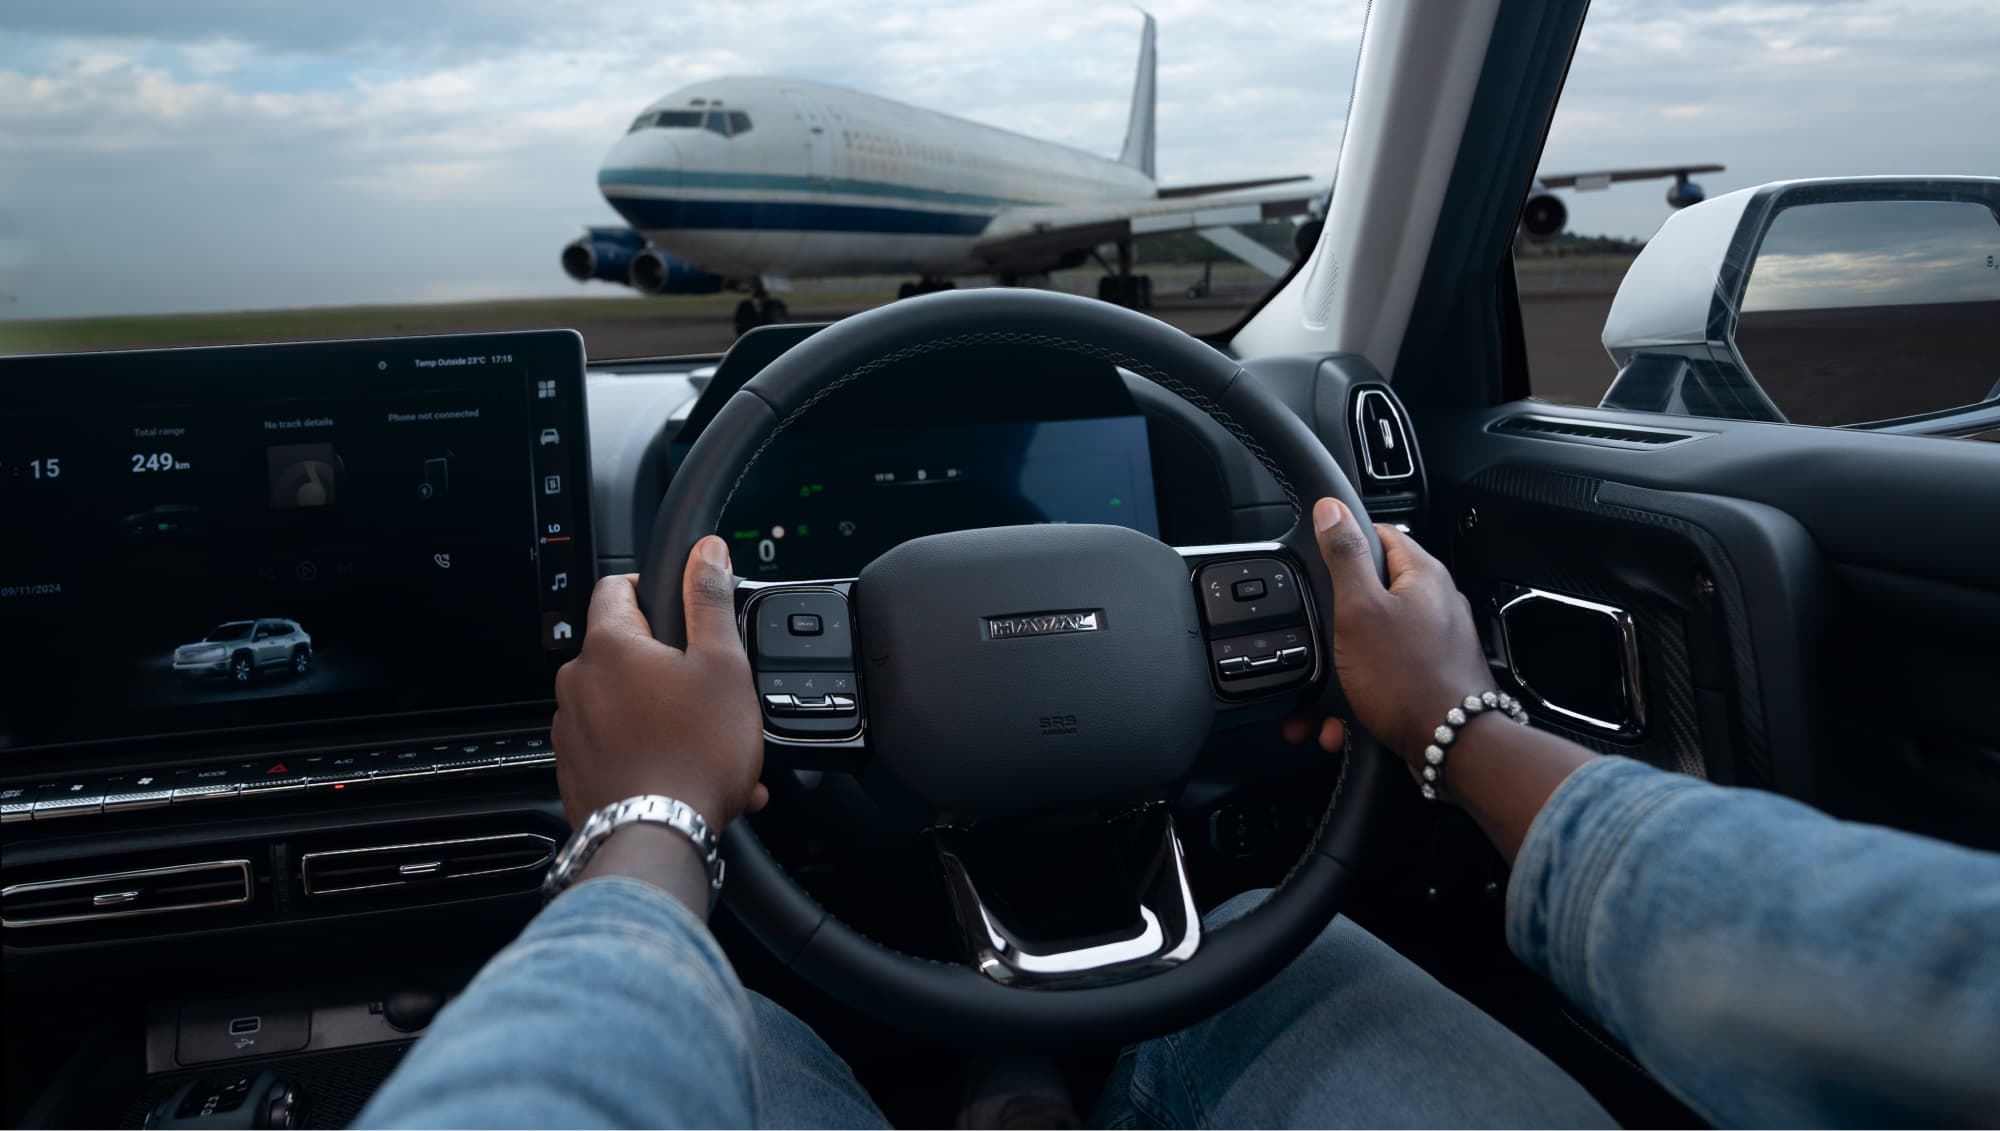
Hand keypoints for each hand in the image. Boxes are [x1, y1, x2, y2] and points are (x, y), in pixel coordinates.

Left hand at [551, 536, 767, 830]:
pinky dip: (652, 752)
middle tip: (712, 692)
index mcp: (609, 645)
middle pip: (625, 651)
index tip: (682, 608)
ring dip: (665, 716)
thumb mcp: (722, 664)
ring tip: (710, 746)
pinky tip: (691, 774)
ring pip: (625, 704)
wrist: (659, 839)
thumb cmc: (693, 755)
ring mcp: (570, 730)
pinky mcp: (576, 770)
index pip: (616, 586)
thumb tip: (705, 551)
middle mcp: (577, 683)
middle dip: (671, 666)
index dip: (653, 588)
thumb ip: (709, 599)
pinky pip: (618, 746)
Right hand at [1286, 498, 1493, 777]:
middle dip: (1336, 623)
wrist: (1453, 746)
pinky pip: (1387, 676)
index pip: (1379, 534)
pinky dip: (1361, 695)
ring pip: (1375, 641)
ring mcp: (1438, 641)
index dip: (1344, 546)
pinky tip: (1344, 719)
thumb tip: (1332, 510)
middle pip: (1372, 592)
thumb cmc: (1409, 680)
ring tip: (1324, 696)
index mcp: (1423, 575)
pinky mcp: (1433, 675)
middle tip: (1320, 642)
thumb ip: (1345, 556)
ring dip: (1342, 668)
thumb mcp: (1360, 609)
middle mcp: (1436, 603)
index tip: (1319, 566)